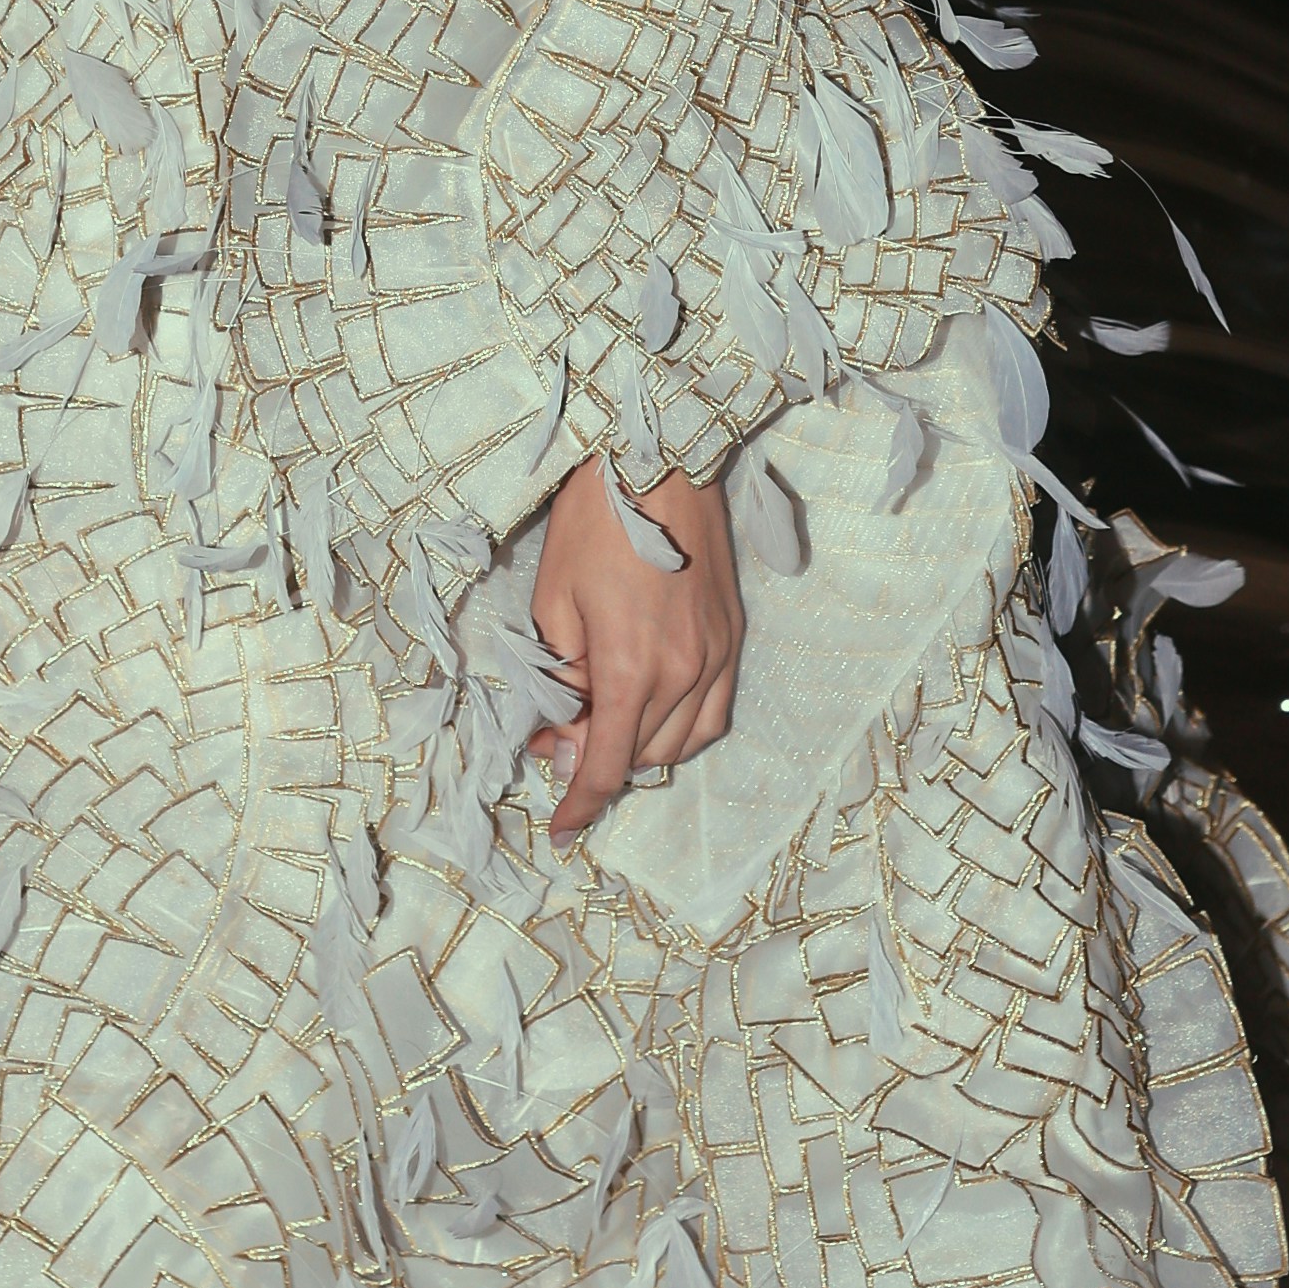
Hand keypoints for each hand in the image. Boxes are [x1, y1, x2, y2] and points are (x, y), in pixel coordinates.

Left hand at [529, 457, 743, 841]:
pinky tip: (655, 711)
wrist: (660, 459)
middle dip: (599, 760)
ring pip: (683, 742)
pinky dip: (683, 728)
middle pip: (643, 757)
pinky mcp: (734, 636)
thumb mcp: (554, 601)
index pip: (607, 765)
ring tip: (606, 720)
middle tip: (560, 732)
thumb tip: (565, 737)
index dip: (580, 804)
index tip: (560, 828)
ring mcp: (718, 655)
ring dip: (642, 748)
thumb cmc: (596, 523)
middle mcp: (686, 672)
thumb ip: (562, 680)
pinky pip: (714, 712)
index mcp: (633, 668)